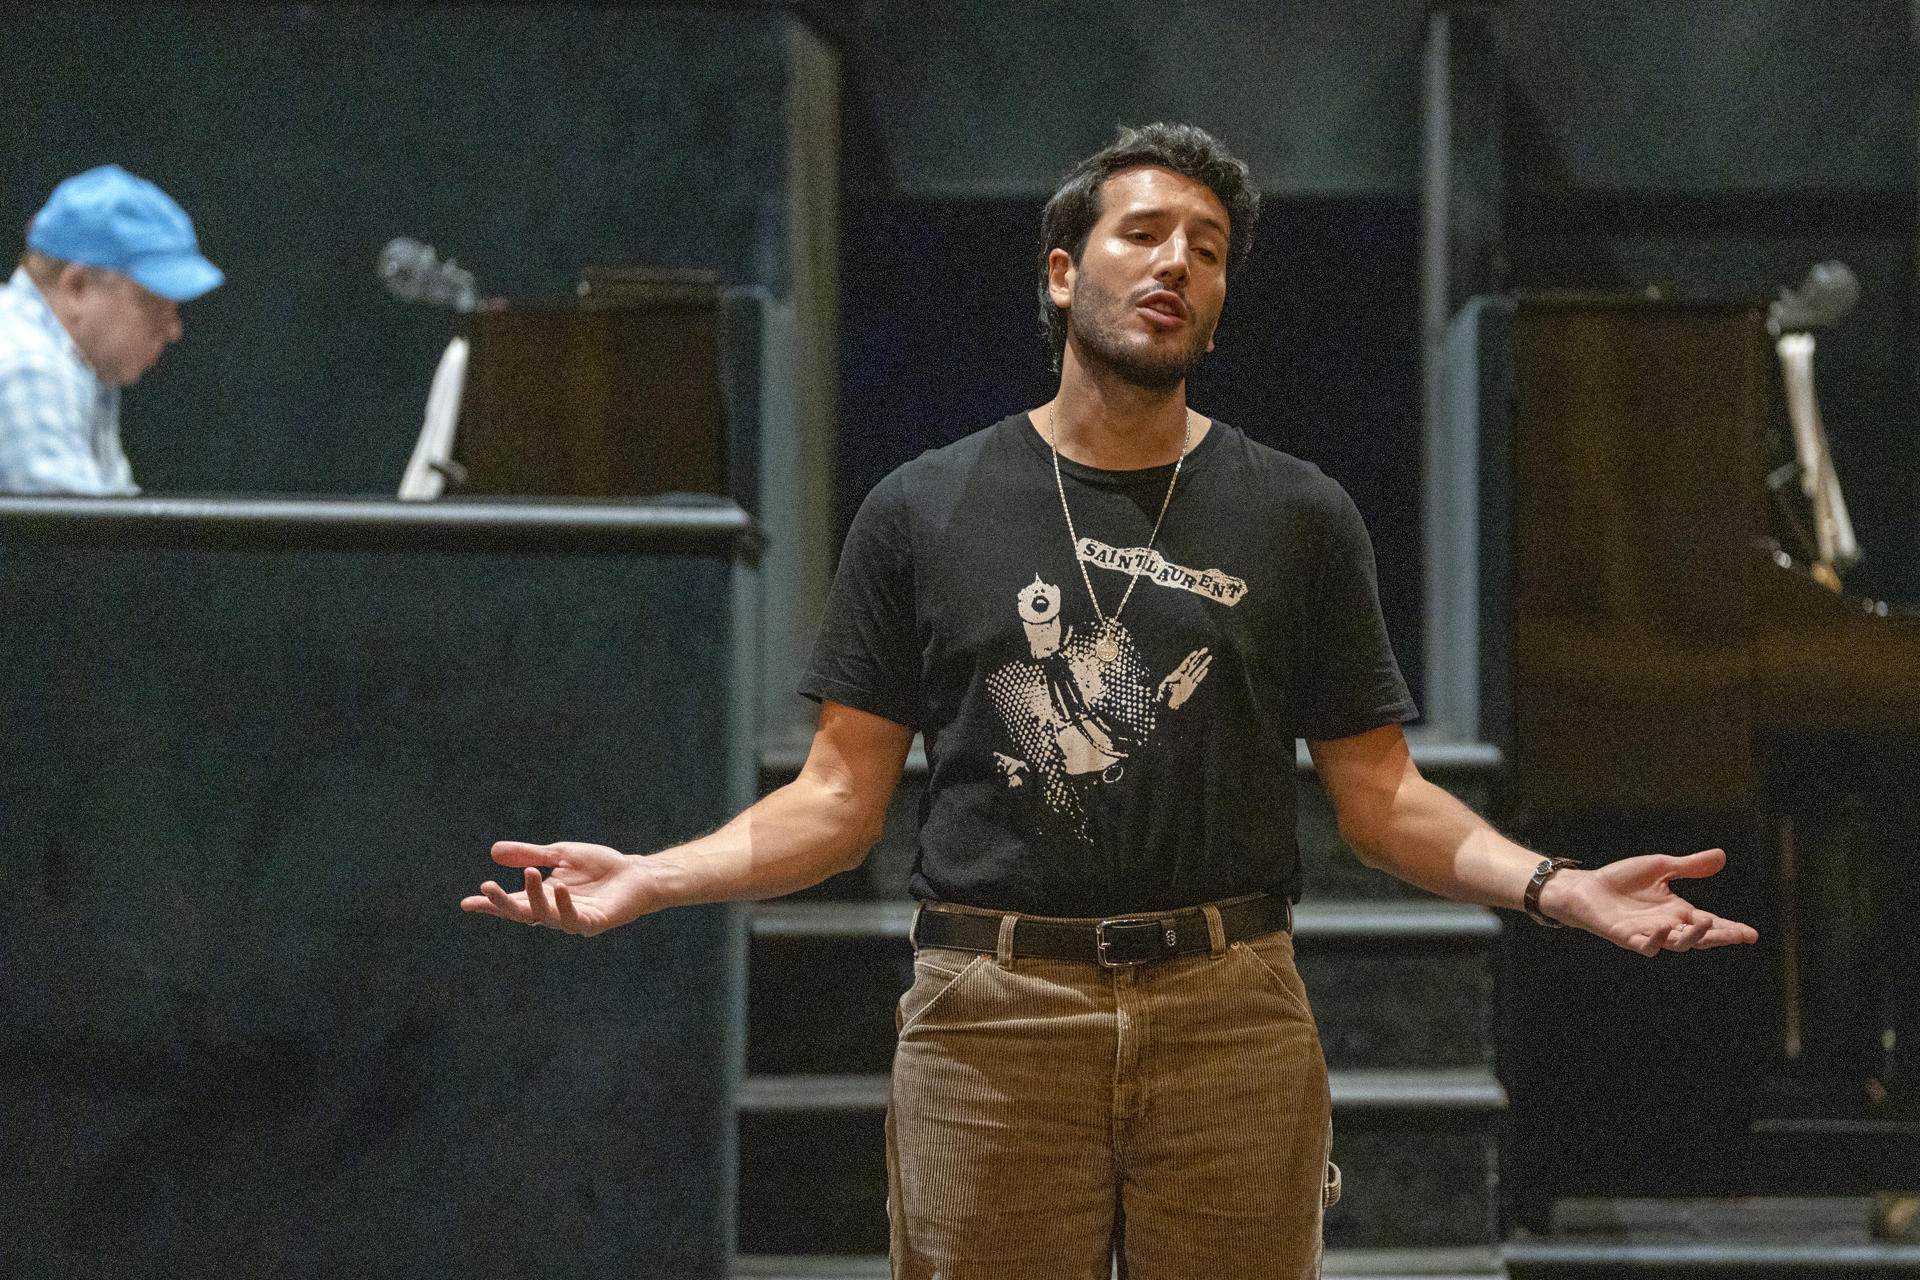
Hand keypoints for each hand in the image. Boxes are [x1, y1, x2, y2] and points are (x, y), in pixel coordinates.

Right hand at [459, 841, 656, 936]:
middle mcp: (554, 912)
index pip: (512, 903)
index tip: (466, 903)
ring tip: (529, 872)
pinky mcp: (594, 922)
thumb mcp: (560, 854)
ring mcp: (573, 919)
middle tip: (486, 888)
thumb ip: (530, 854)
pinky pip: (574, 918)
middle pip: (522, 912)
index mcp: (544, 897)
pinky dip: (565, 904)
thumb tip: (494, 851)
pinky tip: (559, 887)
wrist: (636, 873)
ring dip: (534, 896)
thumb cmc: (599, 866)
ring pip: (545, 915)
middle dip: (503, 903)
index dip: (491, 904)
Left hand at [1157, 647, 1211, 708]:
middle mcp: (1183, 676)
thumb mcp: (1165, 686)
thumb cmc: (1164, 696)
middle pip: (1193, 664)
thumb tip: (1176, 674)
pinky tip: (1206, 669)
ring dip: (1203, 663)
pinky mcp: (1191, 688)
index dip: (1191, 657)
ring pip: (1197, 670)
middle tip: (1206, 649)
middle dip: (1199, 656)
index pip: (1186, 663)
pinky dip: (1202, 675)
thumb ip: (1170, 679)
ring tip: (1209, 657)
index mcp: (1177, 674)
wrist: (1167, 706)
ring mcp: (1188, 682)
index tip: (1196, 651)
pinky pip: (1198, 680)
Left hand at [1543, 848, 1758, 955]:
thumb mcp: (1660, 867)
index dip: (1731, 929)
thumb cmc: (1621, 879)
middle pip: (1699, 937)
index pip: (1710, 923)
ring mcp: (1647, 933)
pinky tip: (1663, 930)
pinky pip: (1644, 944)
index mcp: (1677, 911)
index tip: (1752, 935)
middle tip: (1740, 935)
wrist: (1585, 888)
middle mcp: (1667, 926)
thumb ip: (1689, 866)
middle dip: (1720, 936)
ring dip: (1692, 936)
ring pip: (1676, 943)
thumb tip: (1721, 855)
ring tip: (1706, 923)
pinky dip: (1655, 941)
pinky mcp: (1626, 936)